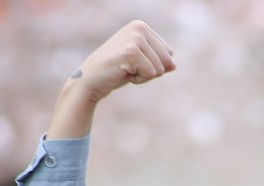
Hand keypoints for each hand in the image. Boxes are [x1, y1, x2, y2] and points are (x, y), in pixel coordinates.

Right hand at [47, 20, 175, 138]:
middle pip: (167, 60)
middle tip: (128, 68)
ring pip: (159, 68)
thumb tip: (174, 65)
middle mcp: (139, 27)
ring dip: (143, 76)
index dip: (154, 65)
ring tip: (125, 70)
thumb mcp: (141, 63)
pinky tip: (123, 73)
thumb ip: (160, 61)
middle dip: (150, 71)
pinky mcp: (132, 51)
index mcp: (142, 26)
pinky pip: (151, 73)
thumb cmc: (116, 71)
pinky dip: (138, 79)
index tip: (133, 64)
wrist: (90, 80)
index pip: (168, 53)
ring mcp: (135, 38)